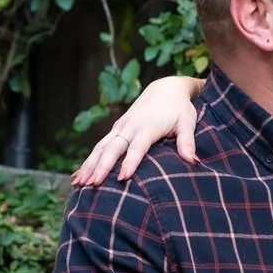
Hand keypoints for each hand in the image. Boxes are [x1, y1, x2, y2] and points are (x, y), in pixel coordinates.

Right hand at [73, 75, 205, 184]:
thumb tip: (194, 161)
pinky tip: (79, 176)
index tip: (122, 178)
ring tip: (79, 183)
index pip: (137, 147)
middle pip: (113, 148)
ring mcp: (121, 127)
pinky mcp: (116, 129)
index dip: (130, 162)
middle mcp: (131, 125)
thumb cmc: (180, 108)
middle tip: (93, 184)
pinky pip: (99, 146)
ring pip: (101, 147)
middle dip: (102, 166)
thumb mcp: (188, 122)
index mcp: (148, 126)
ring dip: (90, 165)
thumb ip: (187, 141)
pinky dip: (89, 161)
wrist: (166, 88)